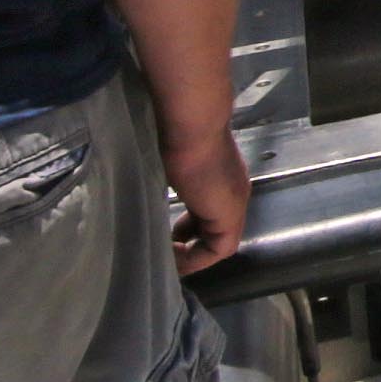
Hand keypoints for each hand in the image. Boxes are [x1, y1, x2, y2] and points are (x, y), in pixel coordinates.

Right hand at [162, 116, 251, 275]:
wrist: (192, 123)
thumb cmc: (174, 134)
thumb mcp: (168, 162)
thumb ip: (168, 178)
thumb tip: (146, 188)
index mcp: (220, 176)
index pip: (209, 211)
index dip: (188, 229)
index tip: (166, 236)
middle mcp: (232, 192)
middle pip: (214, 229)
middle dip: (188, 243)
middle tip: (164, 249)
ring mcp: (234, 203)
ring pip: (218, 242)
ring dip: (192, 254)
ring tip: (165, 257)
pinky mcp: (230, 214)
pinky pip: (219, 249)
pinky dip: (197, 258)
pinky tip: (173, 257)